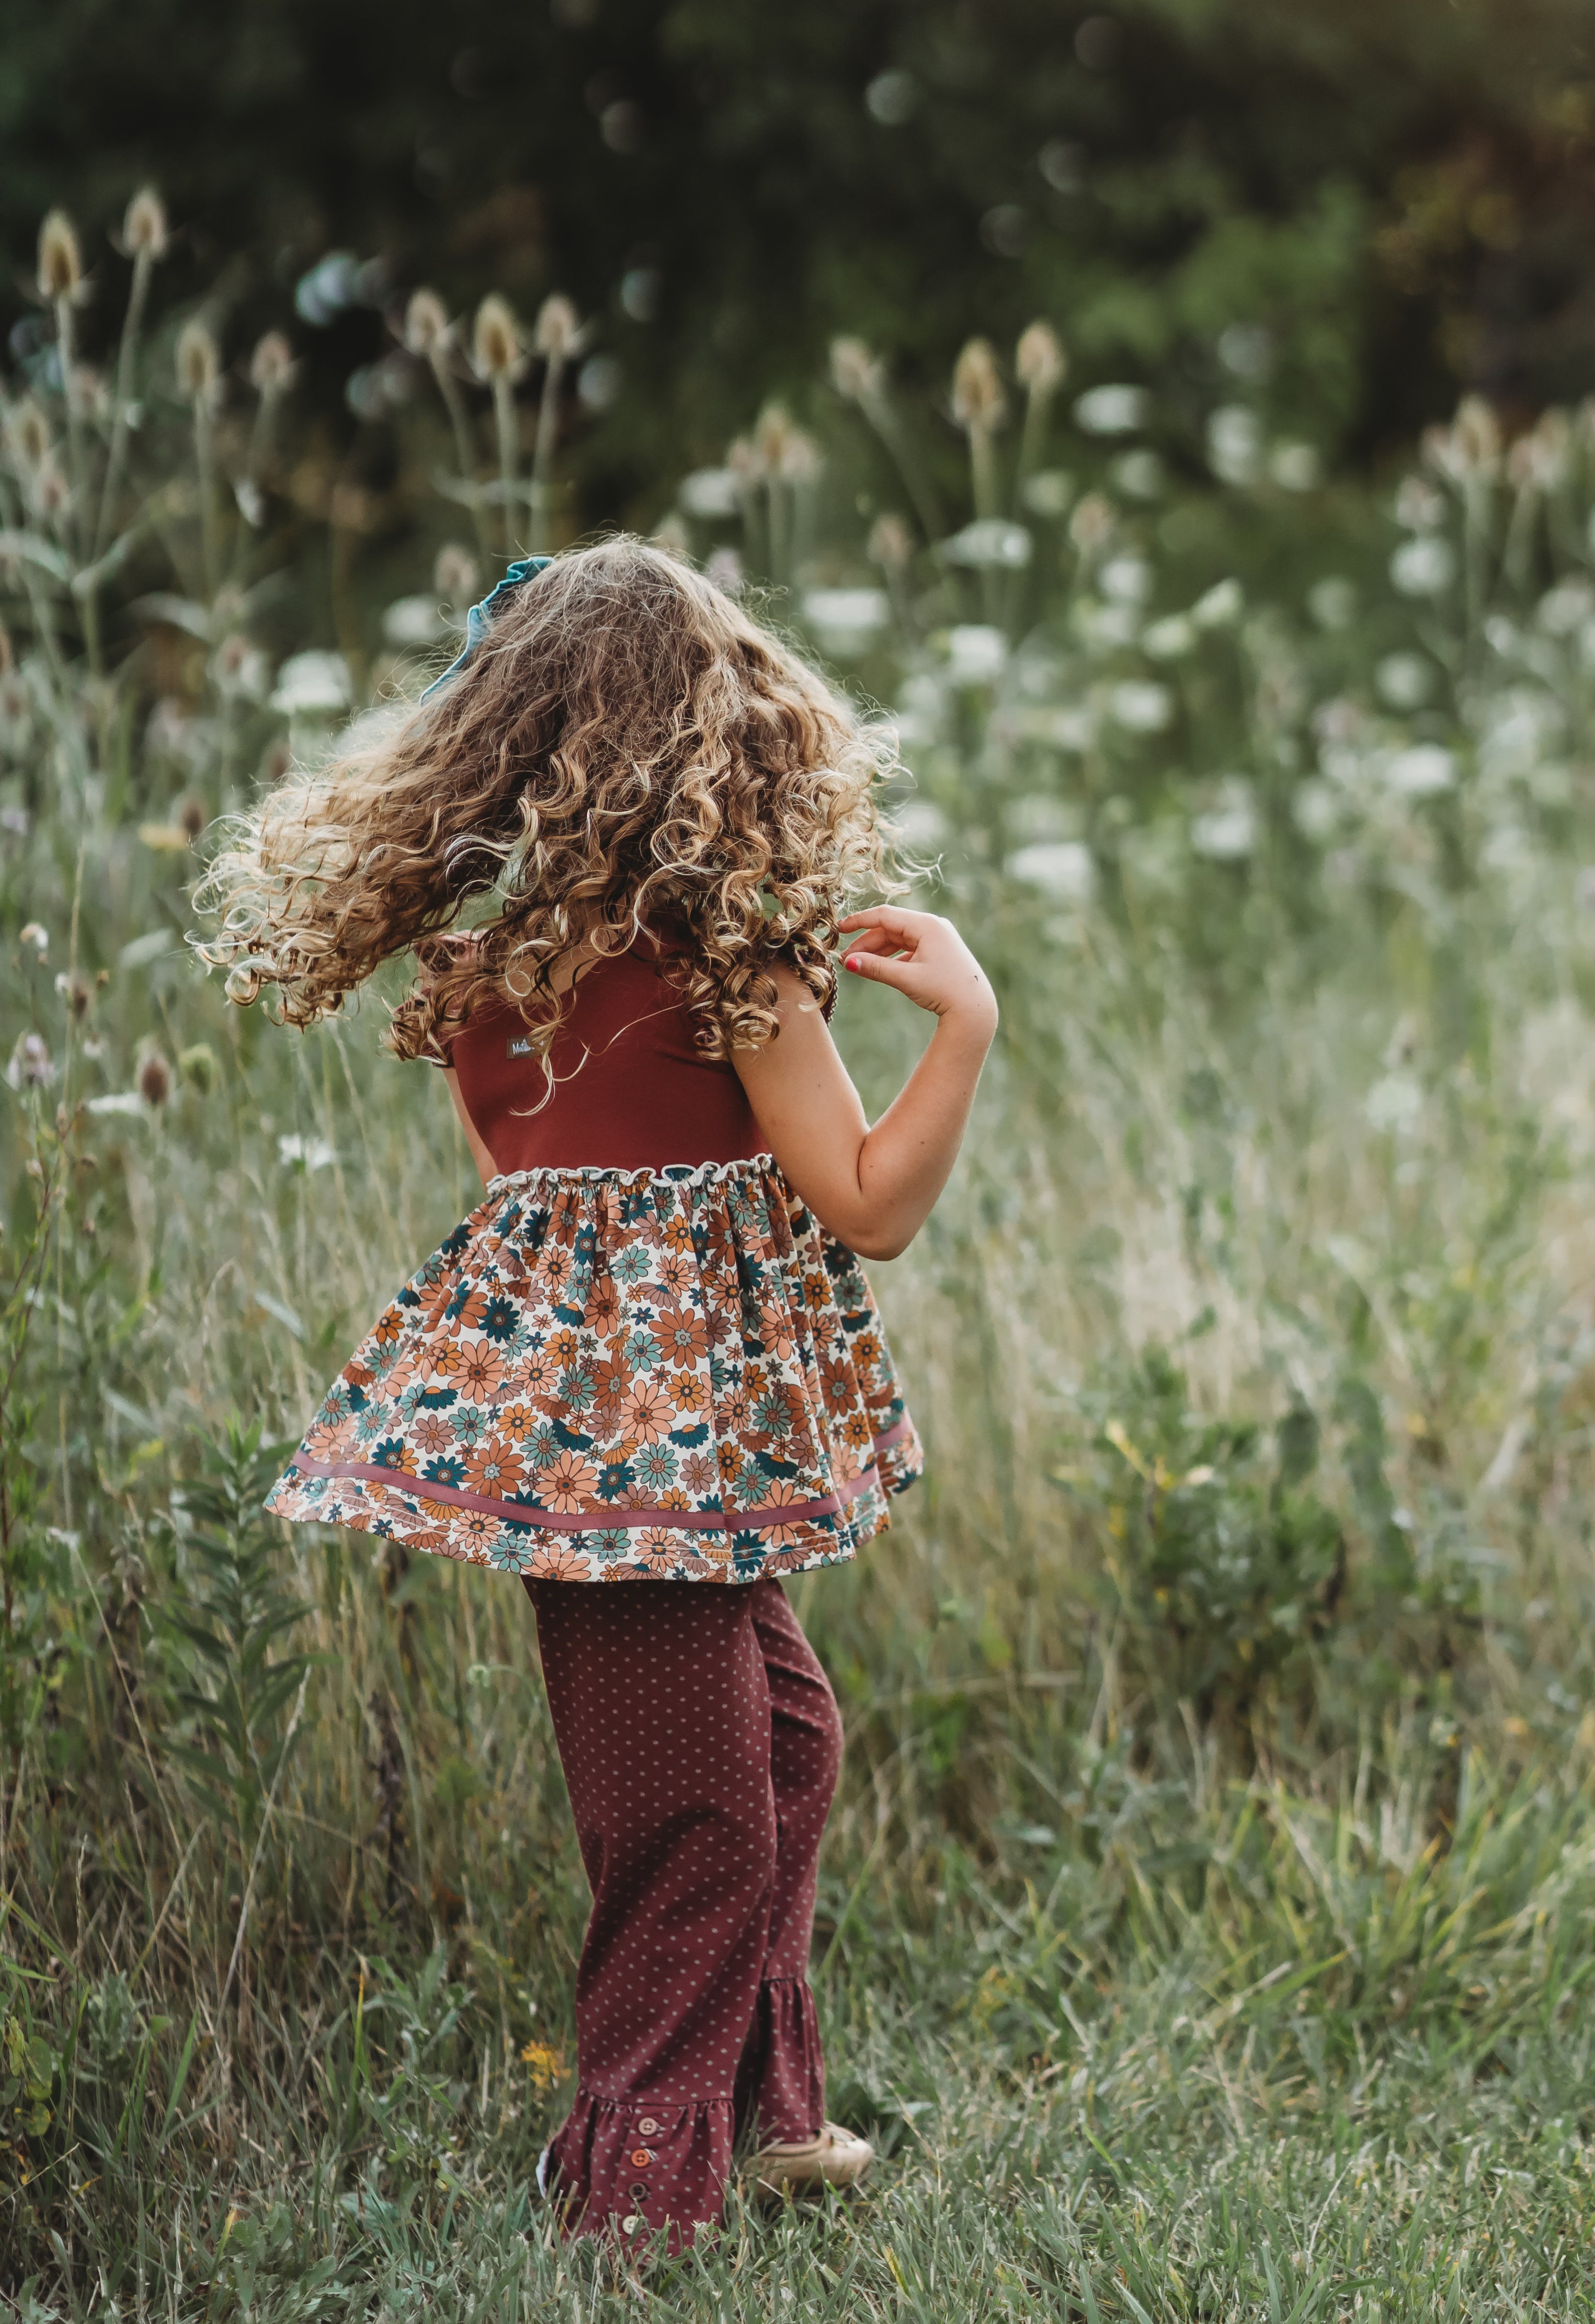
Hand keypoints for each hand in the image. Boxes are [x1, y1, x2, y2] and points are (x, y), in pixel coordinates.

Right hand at [838, 907, 996, 1031]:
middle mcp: (933, 926)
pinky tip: (880, 969)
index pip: (884, 915)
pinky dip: (893, 958)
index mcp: (927, 925)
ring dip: (878, 952)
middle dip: (866, 943)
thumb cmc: (944, 991)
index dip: (859, 921)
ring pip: (899, 939)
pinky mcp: (939, 951)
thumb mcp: (907, 978)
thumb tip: (848, 963)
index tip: (838, 929)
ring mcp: (938, 938)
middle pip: (890, 928)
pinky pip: (909, 949)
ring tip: (859, 966)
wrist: (975, 1009)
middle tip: (846, 960)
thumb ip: (876, 968)